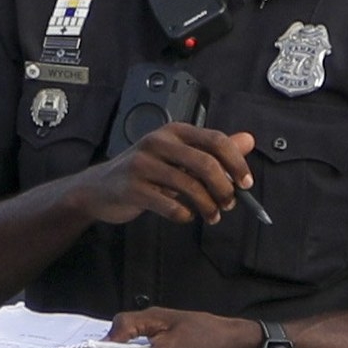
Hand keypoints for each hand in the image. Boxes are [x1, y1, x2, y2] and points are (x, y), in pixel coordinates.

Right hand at [68, 123, 256, 227]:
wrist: (100, 189)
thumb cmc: (145, 172)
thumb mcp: (179, 156)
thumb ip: (212, 150)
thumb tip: (248, 140)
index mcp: (174, 132)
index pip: (215, 140)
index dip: (236, 162)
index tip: (246, 183)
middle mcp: (158, 142)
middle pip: (205, 164)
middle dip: (224, 189)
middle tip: (229, 204)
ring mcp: (143, 164)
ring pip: (190, 187)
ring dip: (207, 207)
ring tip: (211, 216)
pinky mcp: (133, 188)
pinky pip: (170, 205)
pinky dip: (184, 215)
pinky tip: (185, 216)